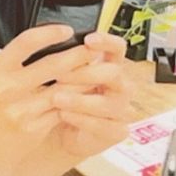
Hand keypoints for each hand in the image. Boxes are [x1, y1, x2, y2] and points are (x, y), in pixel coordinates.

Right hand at [0, 25, 97, 169]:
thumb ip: (13, 62)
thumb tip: (46, 44)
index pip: (27, 42)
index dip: (50, 33)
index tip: (67, 30)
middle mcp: (8, 89)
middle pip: (53, 65)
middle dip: (79, 55)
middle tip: (93, 49)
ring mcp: (22, 111)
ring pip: (64, 90)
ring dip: (83, 79)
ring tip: (95, 71)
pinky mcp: (33, 130)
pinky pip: (61, 111)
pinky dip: (75, 102)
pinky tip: (84, 96)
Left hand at [47, 31, 135, 160]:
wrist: (64, 135)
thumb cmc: (66, 101)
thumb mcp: (63, 80)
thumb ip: (66, 64)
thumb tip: (53, 47)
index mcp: (111, 67)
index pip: (118, 48)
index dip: (106, 41)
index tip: (87, 40)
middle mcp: (121, 86)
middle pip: (114, 73)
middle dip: (85, 73)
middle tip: (59, 75)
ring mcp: (122, 110)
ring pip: (108, 102)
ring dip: (80, 99)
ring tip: (56, 98)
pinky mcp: (118, 132)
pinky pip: (104, 125)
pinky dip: (81, 119)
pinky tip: (64, 115)